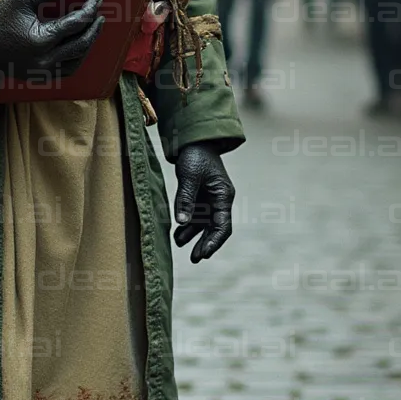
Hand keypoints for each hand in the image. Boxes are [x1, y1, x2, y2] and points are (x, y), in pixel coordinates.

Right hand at [0, 0, 103, 79]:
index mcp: (41, 39)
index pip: (76, 24)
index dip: (89, 11)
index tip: (96, 1)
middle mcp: (44, 60)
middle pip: (82, 45)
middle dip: (94, 29)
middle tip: (99, 16)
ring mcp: (43, 72)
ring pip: (77, 61)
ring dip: (88, 45)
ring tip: (92, 30)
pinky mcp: (40, 77)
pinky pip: (66, 71)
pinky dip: (76, 59)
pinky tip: (79, 46)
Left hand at [173, 142, 234, 262]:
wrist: (193, 140)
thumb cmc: (195, 156)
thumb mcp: (189, 177)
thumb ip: (185, 199)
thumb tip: (182, 222)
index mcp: (223, 196)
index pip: (223, 226)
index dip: (214, 242)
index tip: (203, 254)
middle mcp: (219, 200)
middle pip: (214, 228)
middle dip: (205, 244)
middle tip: (194, 259)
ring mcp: (209, 199)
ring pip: (203, 224)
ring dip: (192, 235)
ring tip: (179, 244)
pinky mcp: (199, 197)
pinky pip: (194, 216)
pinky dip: (186, 225)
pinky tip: (176, 234)